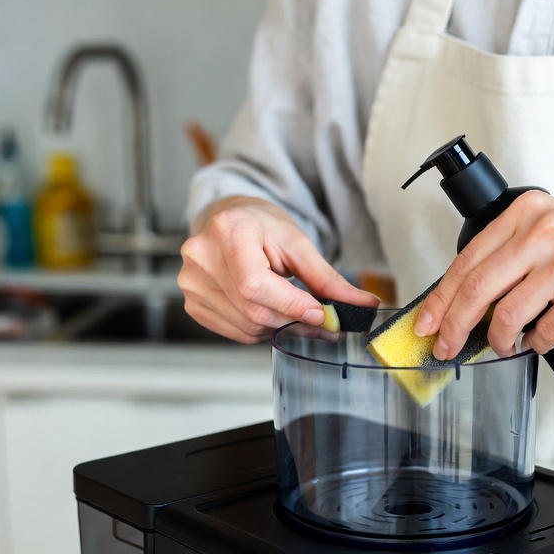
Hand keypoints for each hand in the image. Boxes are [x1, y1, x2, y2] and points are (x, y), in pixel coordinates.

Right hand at [179, 196, 378, 342]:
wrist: (230, 221)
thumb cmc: (262, 227)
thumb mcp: (298, 243)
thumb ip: (327, 278)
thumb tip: (362, 305)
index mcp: (228, 231)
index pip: (255, 285)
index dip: (291, 305)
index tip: (321, 315)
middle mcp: (201, 257)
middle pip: (253, 310)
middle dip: (294, 320)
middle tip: (323, 320)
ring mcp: (191, 283)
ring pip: (247, 326)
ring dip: (279, 326)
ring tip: (291, 306)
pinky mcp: (192, 303)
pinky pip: (235, 331)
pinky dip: (259, 328)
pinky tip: (267, 308)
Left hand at [412, 192, 553, 359]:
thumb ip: (517, 248)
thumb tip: (464, 296)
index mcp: (530, 210)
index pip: (468, 258)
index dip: (440, 297)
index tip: (426, 322)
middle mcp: (546, 230)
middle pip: (477, 288)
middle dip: (454, 326)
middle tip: (446, 348)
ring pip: (507, 315)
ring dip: (499, 340)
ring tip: (504, 345)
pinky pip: (544, 332)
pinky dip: (536, 344)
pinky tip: (540, 342)